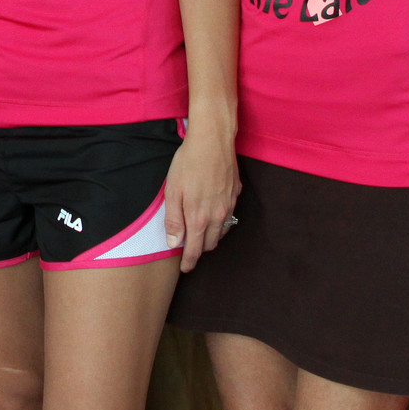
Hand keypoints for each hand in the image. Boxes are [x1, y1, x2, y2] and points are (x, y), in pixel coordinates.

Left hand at [163, 117, 240, 272]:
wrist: (212, 140)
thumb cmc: (188, 163)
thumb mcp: (172, 191)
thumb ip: (173, 220)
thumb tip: (174, 243)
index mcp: (199, 218)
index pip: (195, 250)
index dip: (189, 262)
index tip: (185, 269)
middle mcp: (218, 216)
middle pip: (210, 244)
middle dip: (199, 249)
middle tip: (189, 246)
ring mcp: (229, 205)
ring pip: (221, 232)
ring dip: (211, 236)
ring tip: (200, 231)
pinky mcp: (236, 194)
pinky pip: (229, 216)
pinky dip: (220, 221)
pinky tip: (213, 212)